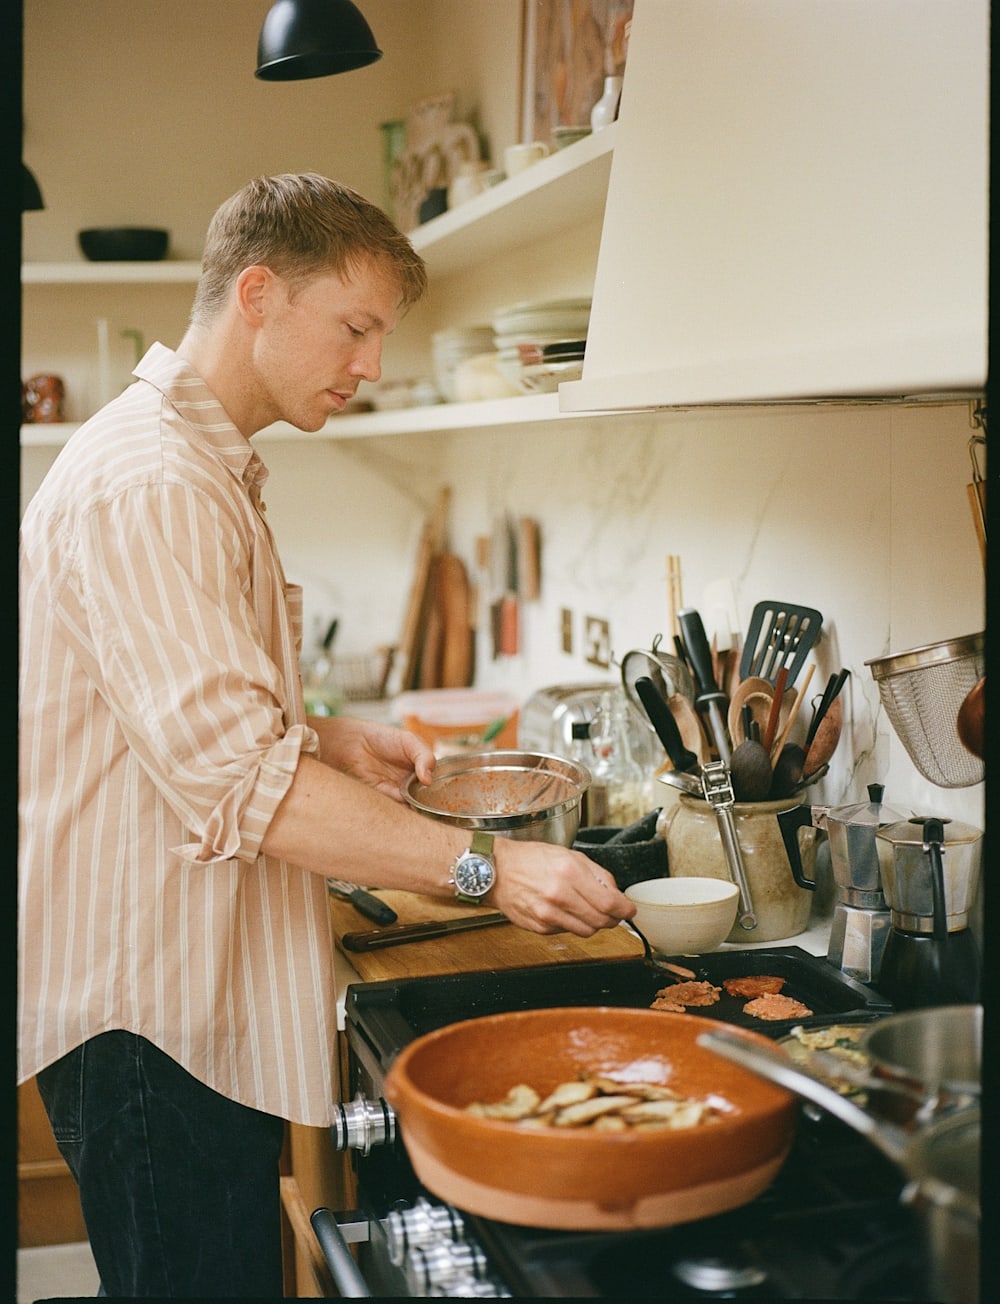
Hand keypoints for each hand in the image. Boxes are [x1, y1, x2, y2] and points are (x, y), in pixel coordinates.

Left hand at [308, 715, 434, 801]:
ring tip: (420, 807)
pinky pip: (394, 808)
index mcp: (420, 769)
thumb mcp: (410, 741)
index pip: (435, 785)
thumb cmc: (381, 737)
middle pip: (425, 799)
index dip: (441, 791)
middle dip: (429, 805)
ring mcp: (396, 791)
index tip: (446, 797)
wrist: (352, 741)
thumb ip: (424, 757)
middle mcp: (410, 783)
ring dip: (415, 809)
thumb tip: (428, 780)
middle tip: (434, 807)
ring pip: (411, 806)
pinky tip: (405, 806)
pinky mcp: (381, 798)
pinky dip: (400, 809)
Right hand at [490, 839, 635, 937]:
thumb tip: (616, 894)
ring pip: (587, 931)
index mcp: (570, 872)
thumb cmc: (530, 859)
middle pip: (601, 921)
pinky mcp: (540, 927)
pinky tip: (564, 910)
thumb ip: (596, 874)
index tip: (629, 910)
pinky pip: (567, 931)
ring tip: (587, 910)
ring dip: (593, 923)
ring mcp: (548, 914)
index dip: (625, 910)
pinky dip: (572, 924)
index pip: (610, 903)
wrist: (496, 871)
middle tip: (612, 912)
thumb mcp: (569, 855)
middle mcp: (560, 895)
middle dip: (612, 918)